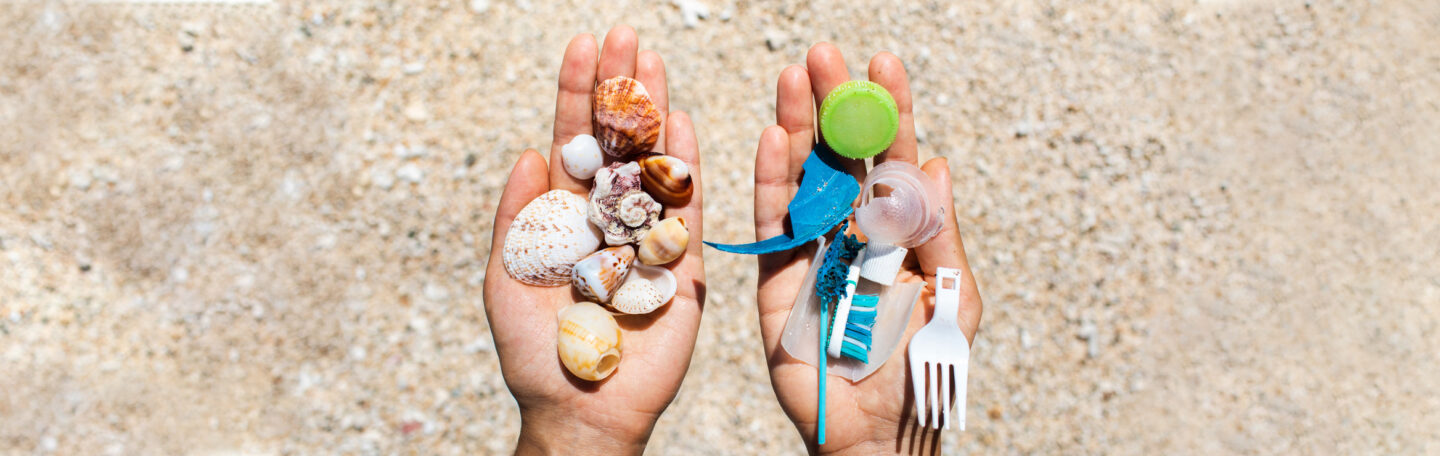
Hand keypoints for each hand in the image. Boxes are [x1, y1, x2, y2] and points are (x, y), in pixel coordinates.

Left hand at [483, 26, 705, 455]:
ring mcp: (647, 236)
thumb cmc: (536, 351)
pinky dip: (686, 165)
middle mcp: (608, 216)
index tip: (583, 45)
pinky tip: (684, 122)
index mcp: (565, 215)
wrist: (582, 407)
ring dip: (655, 111)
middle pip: (617, 139)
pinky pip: (687, 209)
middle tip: (627, 34)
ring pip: (653, 162)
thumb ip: (518, 216)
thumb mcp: (507, 278)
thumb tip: (529, 152)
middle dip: (621, 87)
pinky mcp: (682, 264)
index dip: (577, 94)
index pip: (572, 140)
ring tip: (655, 60)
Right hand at [752, 44, 983, 453]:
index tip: (884, 62)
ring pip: (803, 179)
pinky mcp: (777, 281)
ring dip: (797, 126)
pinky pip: (774, 225)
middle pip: (841, 156)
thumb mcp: (950, 298)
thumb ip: (939, 233)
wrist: (877, 435)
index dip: (889, 112)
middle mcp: (854, 232)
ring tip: (792, 78)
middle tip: (823, 54)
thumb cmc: (921, 371)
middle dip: (833, 104)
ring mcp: (813, 253)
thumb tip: (940, 166)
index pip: (894, 159)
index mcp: (900, 232)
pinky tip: (774, 137)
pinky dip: (771, 182)